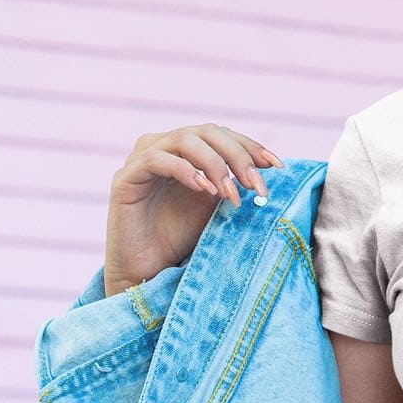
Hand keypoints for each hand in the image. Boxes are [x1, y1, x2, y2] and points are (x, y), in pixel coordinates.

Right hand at [104, 124, 283, 296]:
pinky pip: (156, 159)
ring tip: (232, 193)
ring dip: (214, 164)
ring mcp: (142, 159)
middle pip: (206, 132)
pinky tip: (206, 190)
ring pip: (183, 138)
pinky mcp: (125, 177)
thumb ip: (236, 182)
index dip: (250, 146)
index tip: (277, 166)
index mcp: (187, 151)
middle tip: (256, 185)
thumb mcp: (218, 205)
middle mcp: (164, 148)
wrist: (149, 270)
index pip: (222, 135)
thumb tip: (272, 167)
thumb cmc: (183, 238)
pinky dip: (186, 170)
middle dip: (237, 155)